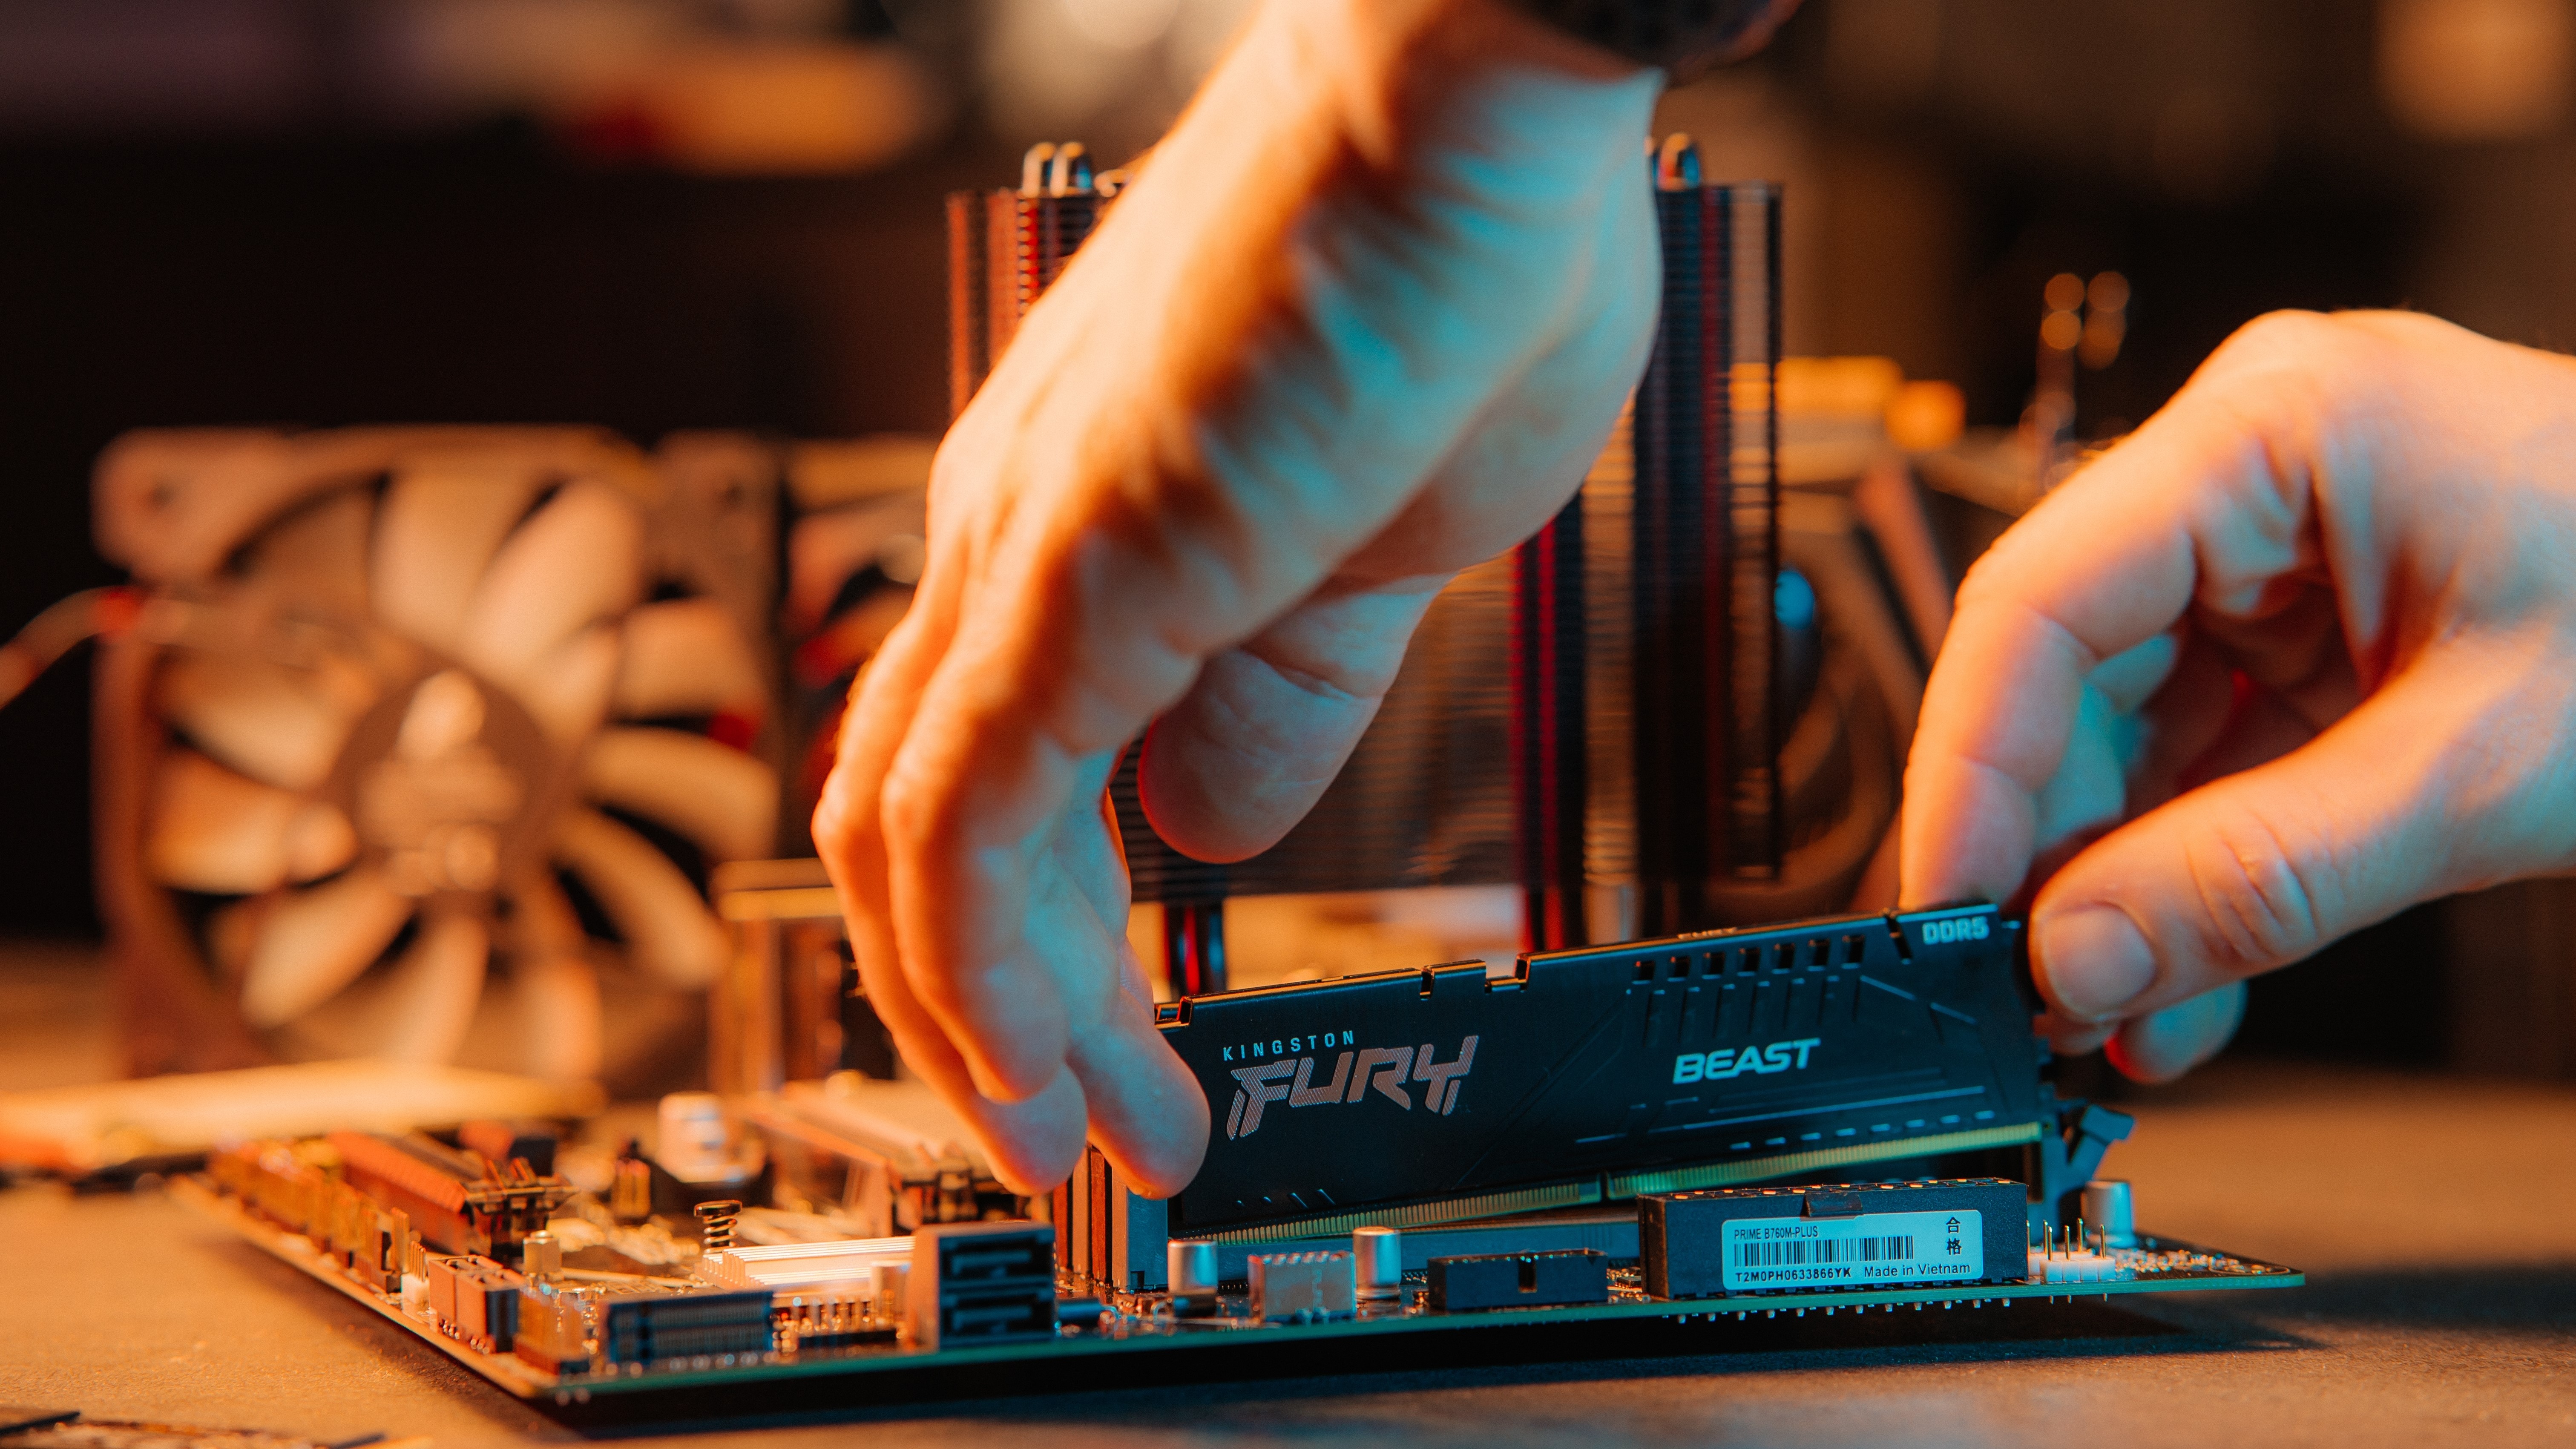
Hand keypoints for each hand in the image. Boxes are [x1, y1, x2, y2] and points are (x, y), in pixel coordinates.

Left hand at [812, 0, 1668, 1195]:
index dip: (1025, 946)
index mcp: (1078, 530)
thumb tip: (1210, 824)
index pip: (982, 779)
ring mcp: (1028, 551)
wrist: (1482, 99)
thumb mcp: (1378, 543)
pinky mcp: (1079, 563)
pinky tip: (1062, 1071)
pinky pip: (972, 818)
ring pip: (918, 852)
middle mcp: (1012, 539)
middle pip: (916, 836)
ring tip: (1092, 1146)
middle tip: (1085, 1142)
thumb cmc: (1453, 268)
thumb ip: (1279, 692)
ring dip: (994, 1031)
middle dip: (989, 1023)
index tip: (1112, 1055)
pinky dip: (998, 973)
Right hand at [1902, 310, 2575, 1080]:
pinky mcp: (2324, 635)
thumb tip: (2076, 960)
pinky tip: (2180, 980)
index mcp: (2279, 428)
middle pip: (2075, 673)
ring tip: (2117, 1015)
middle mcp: (2260, 474)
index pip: (2041, 598)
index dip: (1973, 768)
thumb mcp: (2482, 768)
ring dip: (2125, 887)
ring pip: (2135, 734)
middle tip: (2029, 990)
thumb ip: (2260, 873)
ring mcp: (2290, 555)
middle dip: (2055, 850)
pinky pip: (2215, 760)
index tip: (1947, 910)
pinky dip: (2200, 873)